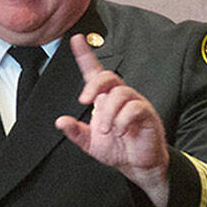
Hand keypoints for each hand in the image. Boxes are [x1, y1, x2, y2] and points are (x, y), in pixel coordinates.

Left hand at [55, 34, 170, 206]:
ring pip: (121, 93)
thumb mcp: (90, 143)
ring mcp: (135, 104)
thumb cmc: (117, 150)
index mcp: (105, 100)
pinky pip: (135, 108)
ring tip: (105, 130)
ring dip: (109, 112)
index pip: (95, 73)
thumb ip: (76, 132)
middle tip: (84, 101)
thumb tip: (60, 121)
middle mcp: (120, 97)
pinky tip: (121, 132)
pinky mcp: (147, 114)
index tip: (76, 39)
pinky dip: (124, 120)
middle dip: (94, 85)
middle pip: (109, 76)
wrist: (137, 166)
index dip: (85, 55)